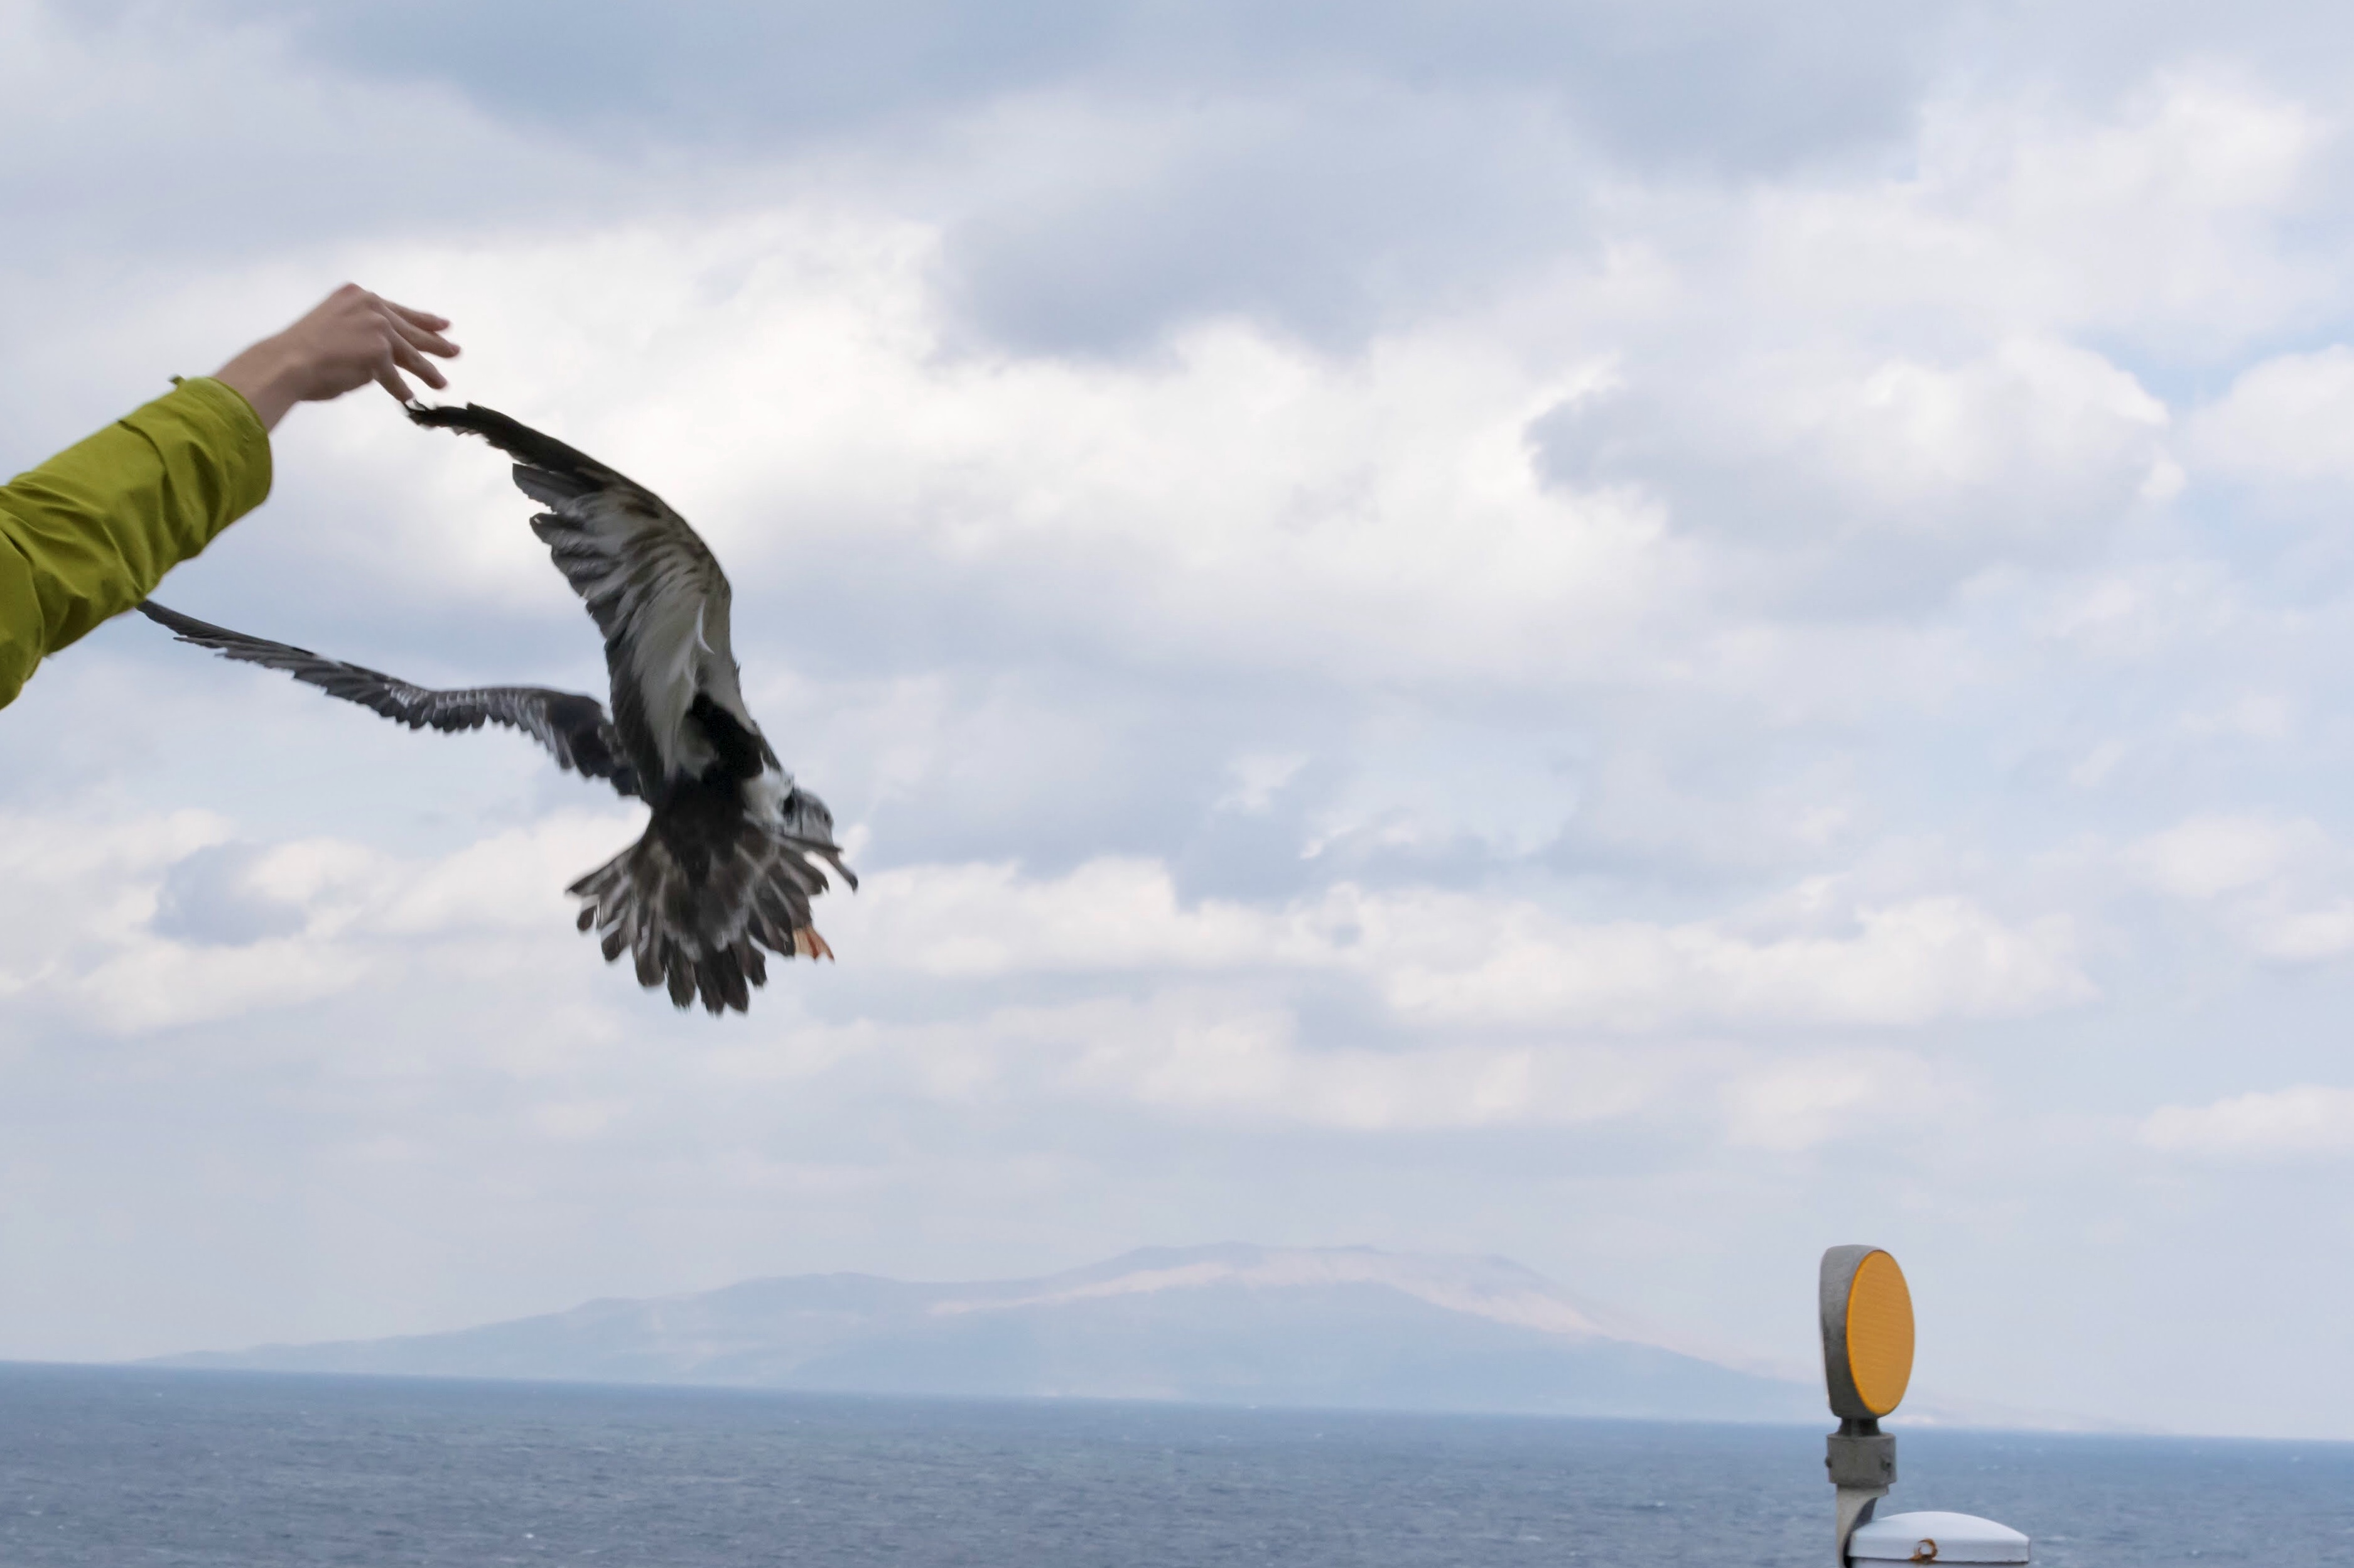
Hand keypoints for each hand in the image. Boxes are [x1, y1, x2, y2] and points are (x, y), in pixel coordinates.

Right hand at [212, 284, 459, 431]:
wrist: (286, 362)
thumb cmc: (300, 351)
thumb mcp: (332, 327)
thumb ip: (359, 331)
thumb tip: (384, 353)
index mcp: (356, 295)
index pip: (395, 309)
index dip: (421, 319)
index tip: (442, 324)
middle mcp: (369, 305)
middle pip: (409, 329)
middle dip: (434, 342)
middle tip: (455, 350)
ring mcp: (376, 327)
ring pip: (408, 353)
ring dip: (426, 371)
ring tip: (442, 382)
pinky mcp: (379, 351)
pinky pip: (395, 376)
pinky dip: (400, 388)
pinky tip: (408, 397)